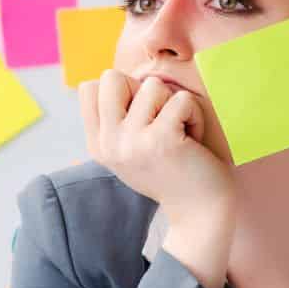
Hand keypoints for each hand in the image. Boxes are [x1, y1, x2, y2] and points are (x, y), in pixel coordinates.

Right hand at [79, 72, 231, 216]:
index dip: (122, 91)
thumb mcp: (131, 147)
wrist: (199, 212)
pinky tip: (193, 140)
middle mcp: (108, 144)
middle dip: (143, 89)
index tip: (142, 119)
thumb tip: (115, 75)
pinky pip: (181, 99)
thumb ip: (117, 117)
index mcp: (97, 144)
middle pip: (112, 77)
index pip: (89, 87)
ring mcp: (132, 142)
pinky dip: (195, 115)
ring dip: (174, 104)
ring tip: (180, 133)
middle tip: (160, 119)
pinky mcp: (161, 139)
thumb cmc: (172, 171)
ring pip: (152, 85)